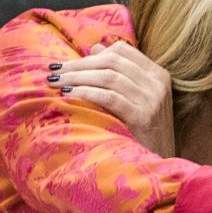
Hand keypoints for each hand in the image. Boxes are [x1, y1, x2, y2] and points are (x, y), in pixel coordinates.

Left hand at [48, 40, 174, 155]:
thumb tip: (95, 47)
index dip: (91, 54)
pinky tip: (68, 95)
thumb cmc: (141, 132)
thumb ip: (118, 73)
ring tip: (55, 83)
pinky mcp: (143, 116)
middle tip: (53, 71)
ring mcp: (152, 99)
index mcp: (158, 74)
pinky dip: (85, 92)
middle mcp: (158, 83)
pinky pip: (109, 97)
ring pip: (108, 76)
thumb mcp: (135, 98)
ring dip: (77, 77)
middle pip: (112, 61)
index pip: (122, 51)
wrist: (156, 165)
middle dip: (78, 65)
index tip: (67, 63)